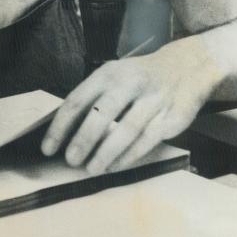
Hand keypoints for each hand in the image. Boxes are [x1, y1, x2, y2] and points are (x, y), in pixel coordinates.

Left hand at [40, 39, 221, 173]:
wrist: (187, 68)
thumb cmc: (139, 77)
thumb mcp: (114, 75)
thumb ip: (91, 99)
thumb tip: (63, 132)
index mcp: (108, 74)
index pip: (77, 101)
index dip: (60, 127)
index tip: (48, 148)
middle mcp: (130, 84)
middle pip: (101, 115)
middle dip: (83, 141)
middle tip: (71, 160)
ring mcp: (153, 100)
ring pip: (126, 131)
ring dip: (106, 154)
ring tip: (92, 169)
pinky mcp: (171, 117)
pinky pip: (146, 141)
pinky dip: (128, 157)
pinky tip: (115, 166)